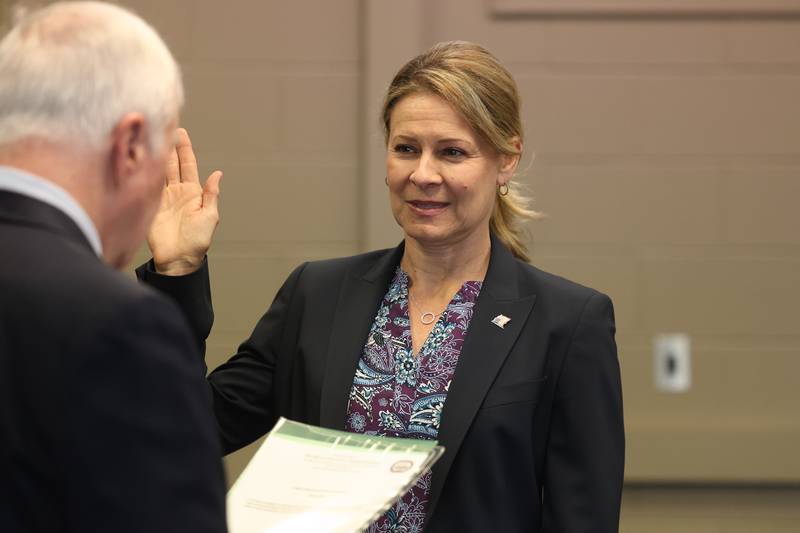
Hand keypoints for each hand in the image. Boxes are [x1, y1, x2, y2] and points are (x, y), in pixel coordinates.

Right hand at [147, 128, 221, 275]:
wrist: (177, 260)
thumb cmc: (198, 242)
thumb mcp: (209, 217)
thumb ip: (211, 195)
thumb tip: (218, 174)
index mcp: (192, 192)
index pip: (187, 164)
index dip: (184, 148)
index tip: (180, 131)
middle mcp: (174, 190)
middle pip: (169, 162)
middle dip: (164, 144)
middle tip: (158, 124)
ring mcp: (159, 196)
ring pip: (154, 169)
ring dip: (149, 153)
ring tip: (142, 134)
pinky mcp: (146, 204)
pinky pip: (141, 184)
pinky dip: (137, 170)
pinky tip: (131, 155)